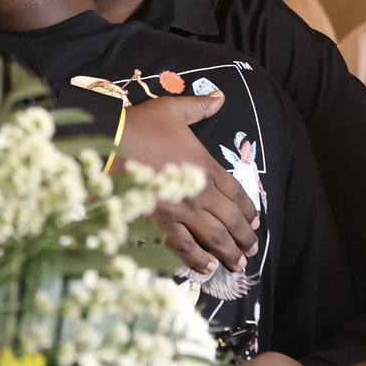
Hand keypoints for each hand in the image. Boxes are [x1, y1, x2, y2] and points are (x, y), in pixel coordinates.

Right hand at [121, 92, 257, 275]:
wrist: (110, 140)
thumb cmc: (142, 124)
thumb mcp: (174, 109)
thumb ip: (200, 106)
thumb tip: (220, 97)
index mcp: (206, 165)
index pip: (237, 193)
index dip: (249, 210)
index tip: (255, 222)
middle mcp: (199, 191)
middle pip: (231, 220)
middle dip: (244, 239)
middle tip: (252, 251)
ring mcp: (180, 209)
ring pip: (213, 237)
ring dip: (228, 253)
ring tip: (237, 264)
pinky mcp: (159, 221)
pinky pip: (183, 245)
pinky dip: (197, 258)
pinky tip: (206, 267)